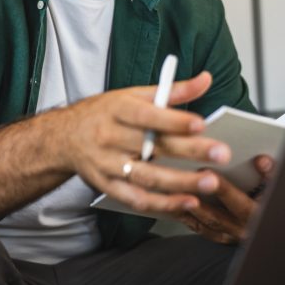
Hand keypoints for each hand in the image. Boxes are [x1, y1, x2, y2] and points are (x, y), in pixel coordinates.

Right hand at [53, 71, 232, 215]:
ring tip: (210, 183)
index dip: (174, 120)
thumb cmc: (103, 114)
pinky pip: (137, 199)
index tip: (201, 123)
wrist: (63, 138)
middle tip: (221, 154)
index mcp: (117, 110)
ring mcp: (108, 165)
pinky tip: (187, 202)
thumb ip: (171, 91)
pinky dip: (163, 204)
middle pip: (153, 146)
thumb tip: (205, 80)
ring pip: (147, 177)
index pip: (147, 115)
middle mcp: (110, 137)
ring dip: (180, 182)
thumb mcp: (132, 95)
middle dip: (189, 151)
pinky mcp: (107, 186)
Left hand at [175, 154, 275, 244]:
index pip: (237, 202)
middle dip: (195, 199)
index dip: (221, 188)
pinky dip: (188, 217)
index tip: (206, 173)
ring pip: (204, 225)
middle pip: (214, 216)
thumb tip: (261, 161)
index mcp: (257, 217)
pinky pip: (202, 230)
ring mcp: (231, 237)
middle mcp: (243, 230)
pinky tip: (176, 203)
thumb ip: (272, 174)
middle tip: (179, 182)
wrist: (279, 235)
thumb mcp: (279, 188)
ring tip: (171, 192)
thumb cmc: (277, 205)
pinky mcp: (223, 238)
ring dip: (187, 210)